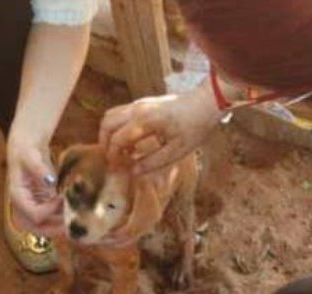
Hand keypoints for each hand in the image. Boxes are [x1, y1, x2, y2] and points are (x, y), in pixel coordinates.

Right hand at [6, 125, 63, 236]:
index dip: (50, 211)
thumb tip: (50, 180)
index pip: (33, 214)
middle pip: (35, 227)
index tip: (63, 199)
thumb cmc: (26, 150)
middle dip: (53, 229)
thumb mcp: (31, 156)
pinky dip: (58, 220)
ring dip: (57, 226)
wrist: (25, 149)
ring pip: (41, 226)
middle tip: (71, 223)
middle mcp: (20, 205)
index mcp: (17, 195)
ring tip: (74, 219)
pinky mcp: (38, 206)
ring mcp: (28, 207)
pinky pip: (47, 220)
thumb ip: (39, 169)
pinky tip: (71, 212)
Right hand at [99, 83, 221, 174]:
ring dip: (109, 134)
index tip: (117, 169)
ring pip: (110, 116)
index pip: (116, 139)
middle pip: (106, 124)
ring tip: (121, 152)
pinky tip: (130, 142)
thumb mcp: (177, 152)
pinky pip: (119, 113)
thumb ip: (152, 162)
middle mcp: (137, 109)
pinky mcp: (142, 103)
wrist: (205, 104)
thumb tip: (133, 172)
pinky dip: (117, 127)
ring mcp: (138, 103)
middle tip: (114, 161)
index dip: (113, 157)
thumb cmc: (195, 127)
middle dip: (105, 144)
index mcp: (145, 121)